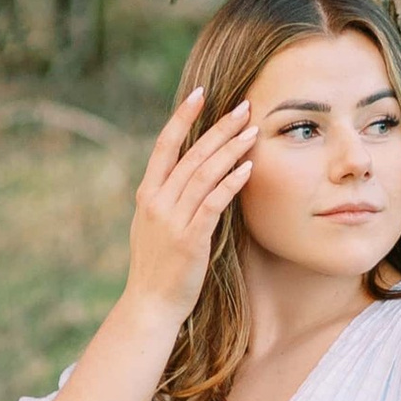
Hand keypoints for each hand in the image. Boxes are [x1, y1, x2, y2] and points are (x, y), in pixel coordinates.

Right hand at [124, 83, 252, 321]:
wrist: (149, 306)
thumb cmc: (157, 268)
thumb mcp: (151, 226)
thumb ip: (165, 199)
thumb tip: (185, 175)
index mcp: (147, 194)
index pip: (164, 145)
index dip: (182, 117)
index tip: (200, 94)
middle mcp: (156, 201)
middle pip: (191, 154)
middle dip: (218, 128)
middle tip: (243, 106)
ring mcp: (171, 220)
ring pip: (204, 173)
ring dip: (230, 150)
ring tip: (253, 131)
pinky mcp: (190, 239)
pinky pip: (213, 203)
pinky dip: (231, 182)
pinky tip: (247, 168)